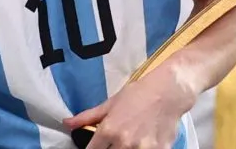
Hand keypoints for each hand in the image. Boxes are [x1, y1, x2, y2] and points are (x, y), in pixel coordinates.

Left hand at [63, 64, 196, 148]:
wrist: (169, 92)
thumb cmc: (138, 94)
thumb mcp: (111, 103)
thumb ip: (88, 117)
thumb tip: (67, 123)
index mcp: (109, 131)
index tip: (96, 147)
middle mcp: (124, 143)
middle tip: (113, 142)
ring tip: (128, 141)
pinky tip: (141, 143)